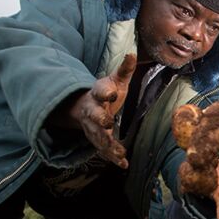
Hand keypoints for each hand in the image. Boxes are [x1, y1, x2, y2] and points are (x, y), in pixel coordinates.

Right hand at [56, 53, 136, 168]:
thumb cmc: (106, 92)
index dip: (106, 92)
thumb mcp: (115, 81)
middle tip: (108, 122)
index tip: (113, 92)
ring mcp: (93, 128)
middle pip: (94, 116)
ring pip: (98, 137)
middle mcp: (93, 112)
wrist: (85, 107)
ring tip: (119, 153)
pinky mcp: (98, 140)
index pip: (100, 91)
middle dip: (100, 119)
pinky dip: (114, 158)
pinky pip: (104, 150)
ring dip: (108, 145)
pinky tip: (124, 164)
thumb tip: (133, 53)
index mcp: (98, 94)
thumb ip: (124, 70)